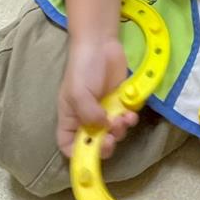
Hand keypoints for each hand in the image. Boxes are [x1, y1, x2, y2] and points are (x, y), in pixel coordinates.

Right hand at [56, 36, 137, 158]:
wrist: (101, 44)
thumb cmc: (83, 68)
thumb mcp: (78, 93)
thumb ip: (88, 115)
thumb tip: (104, 129)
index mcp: (70, 119)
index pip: (69, 146)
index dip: (79, 155)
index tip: (92, 153)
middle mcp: (87, 119)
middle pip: (95, 144)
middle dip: (105, 145)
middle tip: (112, 138)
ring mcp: (105, 111)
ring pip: (113, 133)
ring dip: (120, 131)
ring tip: (122, 119)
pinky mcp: (120, 103)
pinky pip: (126, 120)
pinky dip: (129, 120)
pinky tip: (131, 113)